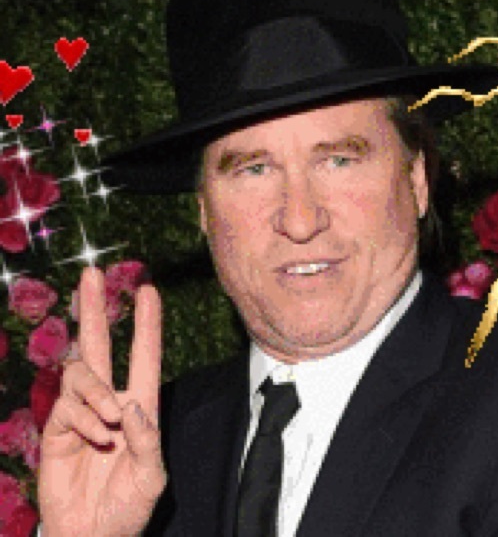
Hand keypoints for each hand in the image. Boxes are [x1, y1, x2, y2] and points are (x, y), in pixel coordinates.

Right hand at [38, 267, 166, 535]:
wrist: (91, 535)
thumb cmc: (128, 507)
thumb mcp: (151, 476)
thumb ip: (147, 440)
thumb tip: (131, 404)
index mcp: (140, 406)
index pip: (144, 355)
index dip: (147, 324)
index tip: (148, 290)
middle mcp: (110, 401)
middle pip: (99, 345)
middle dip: (95, 309)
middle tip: (91, 275)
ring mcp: (82, 412)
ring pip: (81, 373)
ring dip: (97, 392)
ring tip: (109, 421)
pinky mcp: (59, 427)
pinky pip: (67, 407)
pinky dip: (83, 421)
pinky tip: (93, 441)